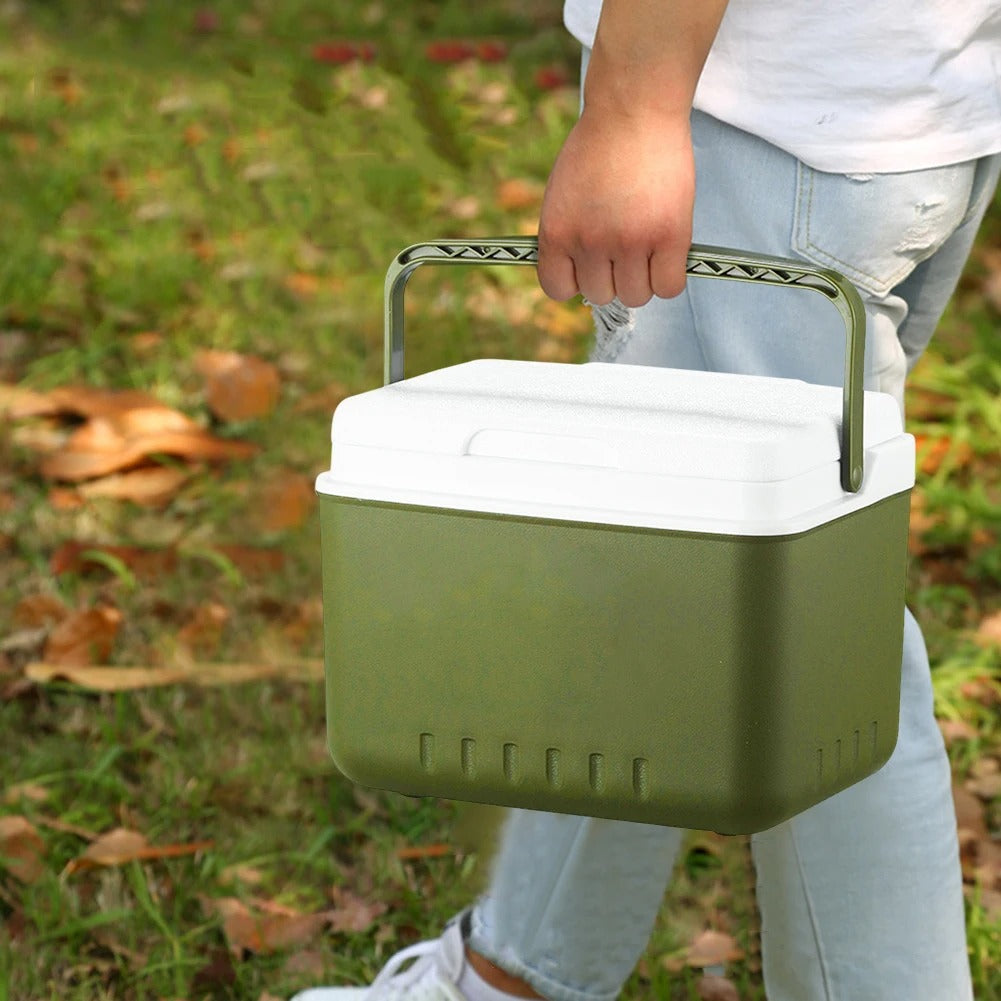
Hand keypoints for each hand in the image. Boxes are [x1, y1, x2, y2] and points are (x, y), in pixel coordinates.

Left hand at [537, 107, 694, 306]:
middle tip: (625, 245)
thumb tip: (578, 274)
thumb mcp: (562, 194)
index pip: (558, 290)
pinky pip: (669, 287)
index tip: (590, 264)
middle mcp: (590, 243)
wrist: (633, 108)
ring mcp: (630, 242)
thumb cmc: (598, 147)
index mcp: (556, 234)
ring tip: (648, 245)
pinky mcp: (669, 236)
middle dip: (613, 276)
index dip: (576, 280)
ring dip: (643, 278)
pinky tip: (668, 253)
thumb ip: (567, 235)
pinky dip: (669, 277)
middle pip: (602, 295)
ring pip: (636, 296)